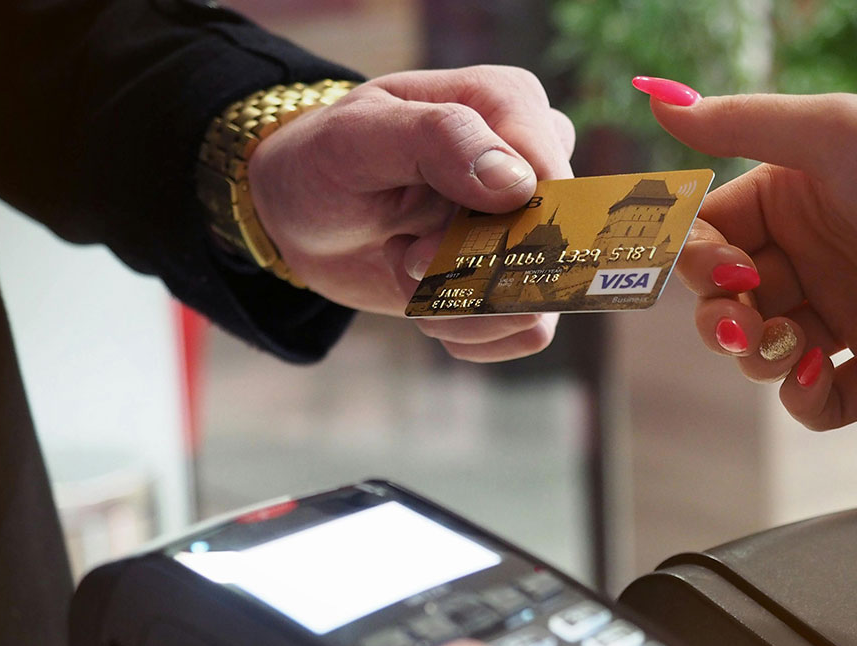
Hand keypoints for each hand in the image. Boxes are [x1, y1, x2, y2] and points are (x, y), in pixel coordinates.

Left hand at [248, 66, 574, 361]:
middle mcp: (536, 159)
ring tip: (406, 270)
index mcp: (510, 103)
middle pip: (548, 248)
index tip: (418, 246)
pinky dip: (468, 330)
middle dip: (466, 272)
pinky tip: (426, 300)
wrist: (305, 214)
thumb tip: (516, 183)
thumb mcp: (357, 137)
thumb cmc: (327, 160)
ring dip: (460, 305)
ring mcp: (532, 221)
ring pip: (541, 299)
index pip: (551, 184)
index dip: (494, 234)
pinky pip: (530, 330)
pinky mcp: (520, 275)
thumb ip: (438, 138)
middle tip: (403, 255)